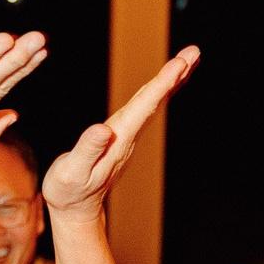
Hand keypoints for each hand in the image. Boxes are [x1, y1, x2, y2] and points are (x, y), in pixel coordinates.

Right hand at [41, 46, 200, 217]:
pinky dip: (157, 91)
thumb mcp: (72, 172)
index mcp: (118, 140)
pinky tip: (164, 83)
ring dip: (171, 80)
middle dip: (175, 75)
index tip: (180, 64)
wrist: (76, 211)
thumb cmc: (68, 192)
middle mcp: (128, 136)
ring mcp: (128, 137)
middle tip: (194, 52)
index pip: (145, 107)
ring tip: (188, 60)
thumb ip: (87, 150)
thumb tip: (102, 129)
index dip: (162, 83)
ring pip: (153, 103)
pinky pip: (145, 108)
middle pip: (156, 101)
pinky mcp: (123, 137)